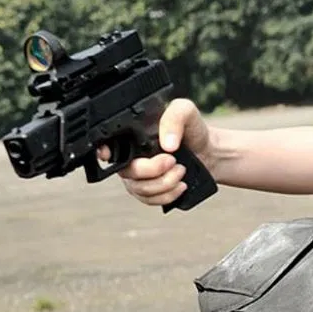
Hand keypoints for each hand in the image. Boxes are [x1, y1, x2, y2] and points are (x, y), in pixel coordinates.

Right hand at [98, 98, 214, 207]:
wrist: (209, 151)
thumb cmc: (192, 128)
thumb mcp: (185, 111)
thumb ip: (174, 118)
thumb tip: (166, 144)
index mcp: (131, 135)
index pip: (106, 144)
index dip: (103, 152)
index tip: (109, 155)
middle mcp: (130, 156)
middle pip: (126, 172)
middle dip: (151, 170)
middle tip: (173, 161)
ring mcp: (138, 176)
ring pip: (138, 189)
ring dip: (163, 184)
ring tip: (181, 171)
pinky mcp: (150, 191)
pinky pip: (149, 200)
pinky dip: (167, 195)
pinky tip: (181, 186)